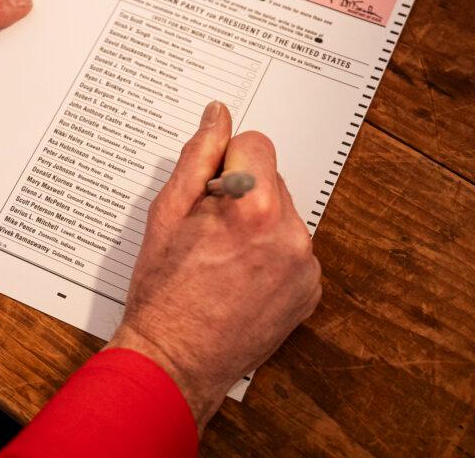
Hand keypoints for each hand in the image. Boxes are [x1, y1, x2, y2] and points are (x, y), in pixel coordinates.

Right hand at [107, 101, 321, 429]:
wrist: (174, 360)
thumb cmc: (163, 290)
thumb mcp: (167, 212)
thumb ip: (198, 155)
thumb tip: (218, 114)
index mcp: (254, 205)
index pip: (255, 143)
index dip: (225, 162)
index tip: (206, 192)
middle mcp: (291, 233)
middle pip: (270, 179)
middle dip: (241, 193)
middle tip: (206, 231)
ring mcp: (305, 266)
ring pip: (282, 214)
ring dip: (257, 224)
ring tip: (221, 259)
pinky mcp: (310, 291)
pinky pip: (292, 251)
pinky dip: (270, 256)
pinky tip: (239, 278)